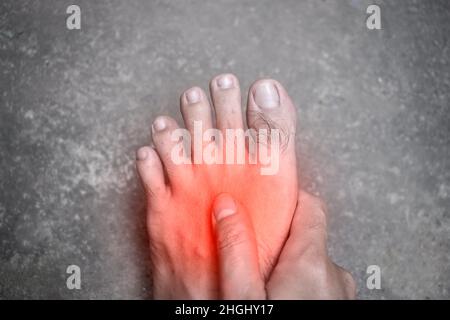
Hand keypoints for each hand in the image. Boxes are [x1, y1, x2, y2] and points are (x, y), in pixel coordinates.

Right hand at [212, 191, 355, 298]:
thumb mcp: (242, 297)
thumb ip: (235, 250)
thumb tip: (226, 206)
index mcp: (312, 263)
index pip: (309, 205)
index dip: (282, 198)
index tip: (259, 200)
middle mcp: (333, 274)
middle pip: (305, 234)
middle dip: (275, 237)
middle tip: (247, 246)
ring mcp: (339, 292)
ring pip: (308, 261)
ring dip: (284, 263)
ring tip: (257, 278)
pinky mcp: (336, 304)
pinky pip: (316, 281)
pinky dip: (296, 281)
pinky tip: (275, 294)